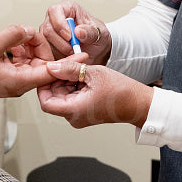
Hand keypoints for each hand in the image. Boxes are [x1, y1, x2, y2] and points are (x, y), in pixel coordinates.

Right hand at [0, 25, 70, 104]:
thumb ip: (12, 35)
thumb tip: (27, 29)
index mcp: (20, 81)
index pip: (52, 72)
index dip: (70, 62)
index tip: (85, 55)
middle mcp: (19, 83)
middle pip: (42, 64)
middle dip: (41, 47)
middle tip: (32, 33)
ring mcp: (12, 81)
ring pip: (30, 62)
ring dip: (27, 47)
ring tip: (18, 35)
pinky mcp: (4, 77)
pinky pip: (19, 63)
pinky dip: (17, 51)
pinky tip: (10, 41)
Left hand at [38, 59, 152, 128]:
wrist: (139, 103)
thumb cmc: (122, 91)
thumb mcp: (93, 73)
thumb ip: (69, 69)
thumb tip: (52, 66)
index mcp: (74, 111)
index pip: (45, 102)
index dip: (43, 86)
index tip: (48, 71)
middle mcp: (74, 117)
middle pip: (54, 98)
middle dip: (57, 80)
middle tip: (67, 64)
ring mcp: (80, 115)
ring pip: (63, 96)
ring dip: (66, 81)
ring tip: (79, 69)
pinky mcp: (85, 112)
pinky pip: (72, 98)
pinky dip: (74, 86)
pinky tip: (84, 76)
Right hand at [39, 1, 111, 64]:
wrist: (97, 51)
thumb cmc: (97, 37)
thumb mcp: (99, 33)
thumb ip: (90, 32)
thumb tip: (78, 31)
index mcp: (68, 9)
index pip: (55, 11)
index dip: (59, 24)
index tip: (69, 37)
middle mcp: (55, 19)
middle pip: (47, 29)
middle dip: (60, 42)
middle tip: (73, 49)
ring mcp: (49, 33)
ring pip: (45, 42)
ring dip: (59, 51)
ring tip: (73, 54)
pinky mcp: (47, 46)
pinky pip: (46, 53)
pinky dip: (56, 58)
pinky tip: (68, 58)